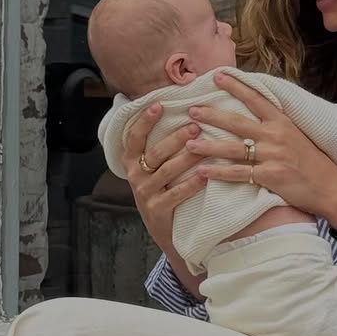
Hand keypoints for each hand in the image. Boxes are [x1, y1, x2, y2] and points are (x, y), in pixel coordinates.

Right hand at [121, 102, 207, 263]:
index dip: (144, 120)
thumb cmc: (164, 189)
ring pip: (167, 171)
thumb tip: (178, 111)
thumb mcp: (154, 167)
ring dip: (187, 157)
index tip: (159, 104)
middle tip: (196, 126)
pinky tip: (205, 175)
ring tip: (205, 146)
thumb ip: (161, 144)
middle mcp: (135, 175)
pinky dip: (191, 184)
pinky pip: (175, 194)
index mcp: (131, 160)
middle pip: (156, 152)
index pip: (134, 137)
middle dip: (176, 138)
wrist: (166, 230)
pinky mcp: (157, 210)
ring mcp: (145, 193)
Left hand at [188, 76, 336, 226]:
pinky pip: (240, 174)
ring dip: (208, 146)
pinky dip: (220, 173)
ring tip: (188, 143)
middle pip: (237, 122)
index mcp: (282, 122)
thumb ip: (276, 123)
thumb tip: (257, 109)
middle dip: (212, 115)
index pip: (256, 98)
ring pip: (234, 149)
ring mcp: (272, 156)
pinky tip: (203, 172)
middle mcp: (276, 135)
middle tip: (192, 110)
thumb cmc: (313, 161)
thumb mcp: (297, 134)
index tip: (218, 75)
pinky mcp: (271, 176)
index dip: (236, 86)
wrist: (331, 187)